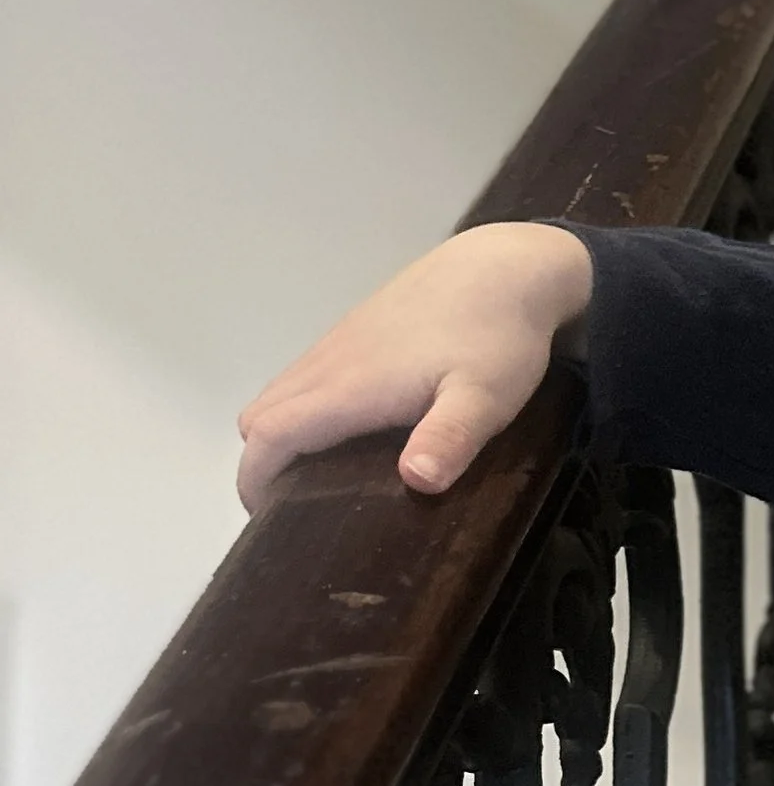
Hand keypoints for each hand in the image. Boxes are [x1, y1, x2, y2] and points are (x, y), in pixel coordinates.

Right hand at [235, 221, 594, 516]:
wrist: (506, 266)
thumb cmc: (497, 335)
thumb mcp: (485, 398)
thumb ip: (449, 438)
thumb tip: (414, 480)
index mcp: (351, 386)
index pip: (271, 434)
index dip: (255, 480)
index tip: (265, 520)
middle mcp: (331, 362)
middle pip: (261, 416)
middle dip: (261, 464)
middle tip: (293, 510)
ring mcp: (340, 343)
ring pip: (280, 394)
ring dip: (281, 436)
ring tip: (318, 480)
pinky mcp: (356, 332)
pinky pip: (304, 377)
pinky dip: (302, 411)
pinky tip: (350, 434)